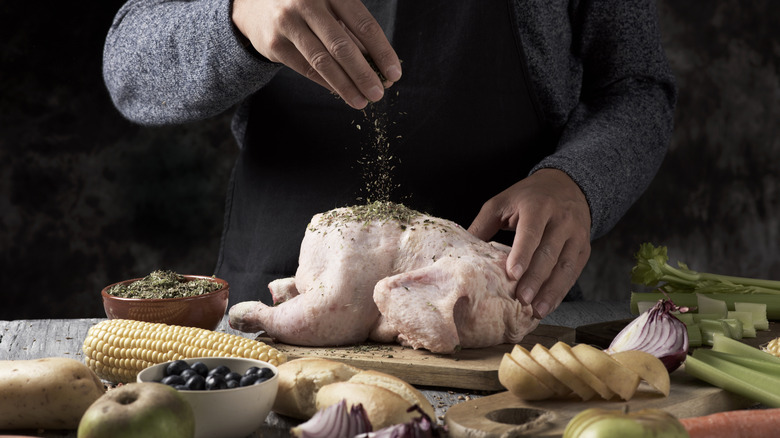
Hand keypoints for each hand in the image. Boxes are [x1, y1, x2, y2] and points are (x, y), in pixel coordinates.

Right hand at [232, 0, 401, 108]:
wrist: (254, 2)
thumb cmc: (305, 5)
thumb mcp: (330, 6)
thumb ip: (352, 31)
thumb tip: (381, 65)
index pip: (364, 24)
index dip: (382, 51)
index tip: (395, 73)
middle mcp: (308, 3)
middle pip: (342, 46)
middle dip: (364, 74)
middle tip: (379, 94)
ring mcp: (288, 23)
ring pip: (322, 61)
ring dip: (346, 85)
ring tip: (362, 101)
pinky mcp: (275, 44)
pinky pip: (306, 69)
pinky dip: (327, 83)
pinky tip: (342, 93)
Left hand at [468, 169, 591, 318]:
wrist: (568, 185)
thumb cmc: (528, 197)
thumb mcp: (502, 202)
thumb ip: (483, 225)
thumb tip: (462, 251)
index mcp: (538, 205)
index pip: (531, 232)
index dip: (522, 253)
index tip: (512, 274)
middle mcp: (561, 219)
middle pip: (549, 253)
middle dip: (535, 278)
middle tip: (522, 299)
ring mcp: (576, 234)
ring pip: (565, 266)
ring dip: (551, 291)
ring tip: (537, 310)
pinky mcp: (584, 247)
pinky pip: (574, 272)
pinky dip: (561, 291)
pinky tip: (549, 305)